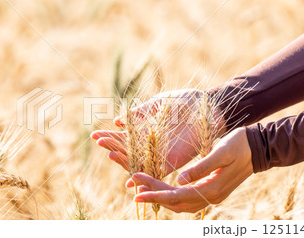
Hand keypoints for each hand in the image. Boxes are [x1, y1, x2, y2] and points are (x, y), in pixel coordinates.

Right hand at [91, 89, 225, 174]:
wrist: (208, 106)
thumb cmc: (185, 102)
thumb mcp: (158, 103)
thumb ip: (140, 113)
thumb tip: (119, 121)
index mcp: (146, 131)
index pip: (124, 137)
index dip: (110, 137)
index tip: (95, 135)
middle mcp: (151, 145)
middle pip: (127, 151)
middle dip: (113, 146)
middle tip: (98, 141)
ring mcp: (162, 153)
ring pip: (138, 162)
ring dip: (124, 160)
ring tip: (110, 154)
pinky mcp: (174, 160)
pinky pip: (157, 172)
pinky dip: (144, 177)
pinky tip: (130, 180)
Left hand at [126, 128, 252, 212]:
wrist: (259, 148)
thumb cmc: (240, 145)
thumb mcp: (220, 152)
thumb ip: (200, 168)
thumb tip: (178, 180)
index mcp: (211, 188)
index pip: (176, 195)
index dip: (154, 193)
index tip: (136, 189)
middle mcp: (210, 197)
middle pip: (175, 202)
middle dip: (153, 194)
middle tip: (132, 186)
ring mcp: (212, 196)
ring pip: (180, 203)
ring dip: (161, 197)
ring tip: (142, 188)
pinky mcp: (211, 191)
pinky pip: (187, 199)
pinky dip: (171, 196)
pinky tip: (161, 188)